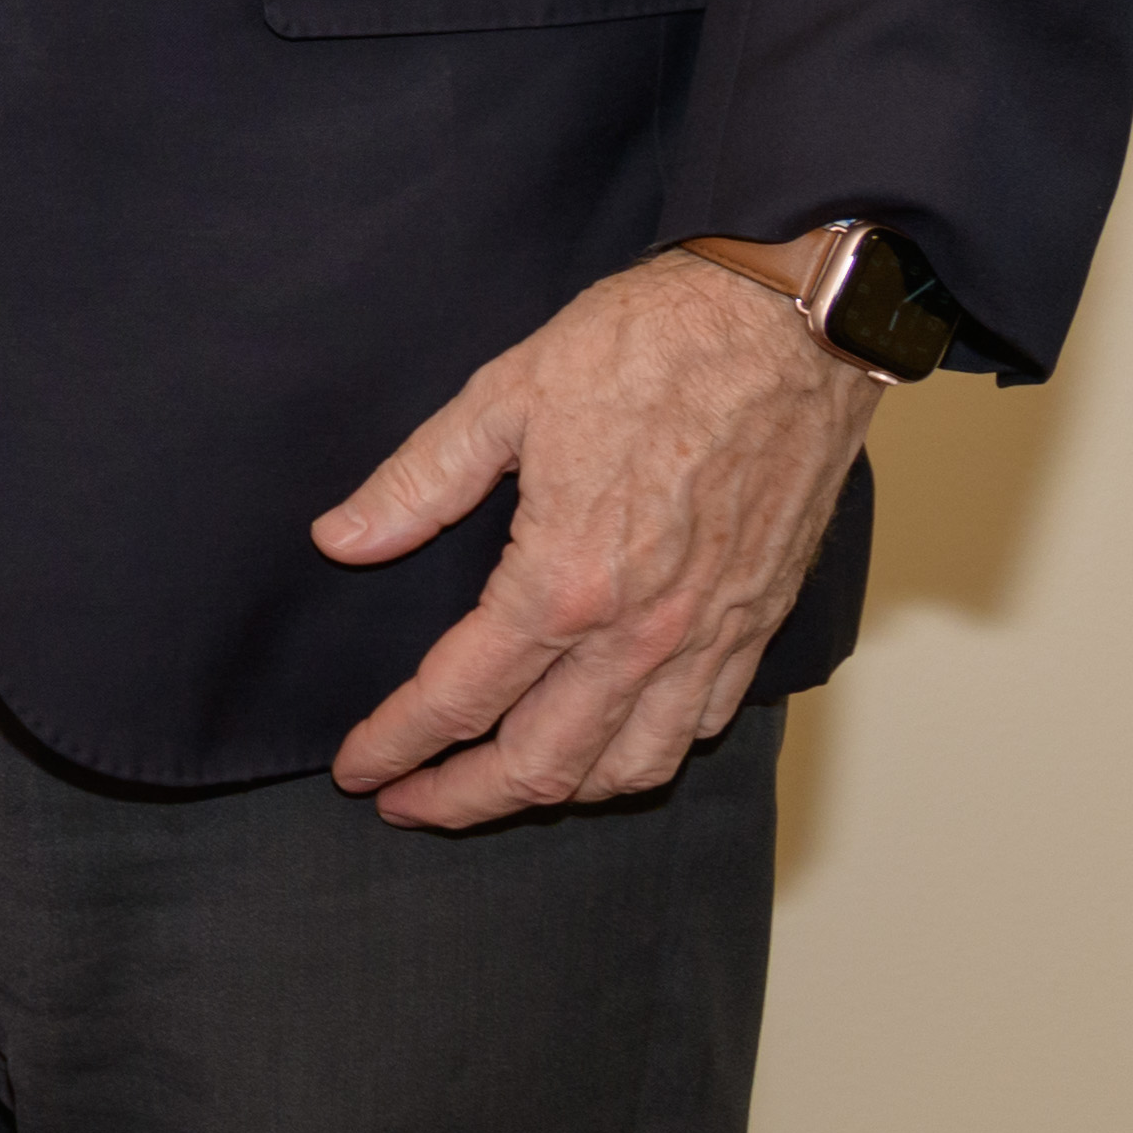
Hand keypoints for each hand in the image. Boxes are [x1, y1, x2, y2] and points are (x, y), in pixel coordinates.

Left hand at [314, 253, 878, 823]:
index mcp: (565, 581)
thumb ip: (418, 483)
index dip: (397, 743)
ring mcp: (710, 636)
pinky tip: (608, 742)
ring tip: (499, 788)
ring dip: (556, 793)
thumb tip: (341, 540)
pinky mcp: (759, 623)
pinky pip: (702, 726)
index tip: (359, 768)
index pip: (459, 698)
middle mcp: (642, 632)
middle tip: (408, 804)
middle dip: (463, 799)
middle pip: (542, 764)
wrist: (791, 328)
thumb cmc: (650, 347)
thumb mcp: (504, 396)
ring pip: (629, 767)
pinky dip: (644, 756)